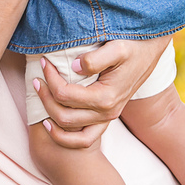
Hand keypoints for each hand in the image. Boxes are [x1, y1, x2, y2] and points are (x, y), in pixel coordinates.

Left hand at [31, 35, 170, 148]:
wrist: (149, 50)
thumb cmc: (133, 46)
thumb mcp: (117, 47)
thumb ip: (95, 59)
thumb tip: (73, 66)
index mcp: (106, 96)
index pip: (65, 95)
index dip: (50, 79)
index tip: (44, 62)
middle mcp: (106, 112)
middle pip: (63, 116)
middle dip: (44, 97)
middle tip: (35, 78)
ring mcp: (107, 117)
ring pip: (70, 129)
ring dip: (50, 116)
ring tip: (39, 97)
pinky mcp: (106, 117)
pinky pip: (84, 138)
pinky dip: (65, 137)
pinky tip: (50, 123)